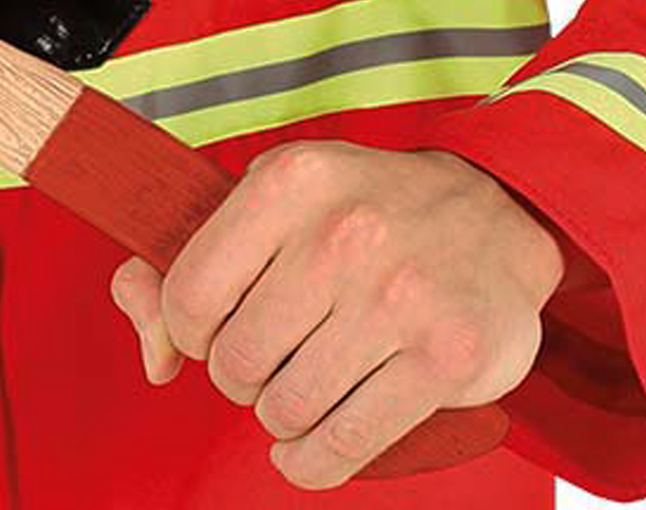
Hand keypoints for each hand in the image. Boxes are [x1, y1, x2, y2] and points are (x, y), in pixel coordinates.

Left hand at [108, 141, 566, 490]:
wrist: (490, 213)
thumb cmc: (359, 210)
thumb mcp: (268, 199)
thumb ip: (182, 263)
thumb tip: (155, 355)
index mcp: (288, 183)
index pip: (191, 291)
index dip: (186, 329)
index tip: (207, 331)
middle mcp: (342, 234)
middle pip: (240, 357)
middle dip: (237, 376)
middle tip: (261, 363)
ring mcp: (399, 298)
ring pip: (289, 405)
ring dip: (277, 417)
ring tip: (290, 395)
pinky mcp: (446, 360)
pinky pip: (349, 441)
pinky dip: (312, 462)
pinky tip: (302, 451)